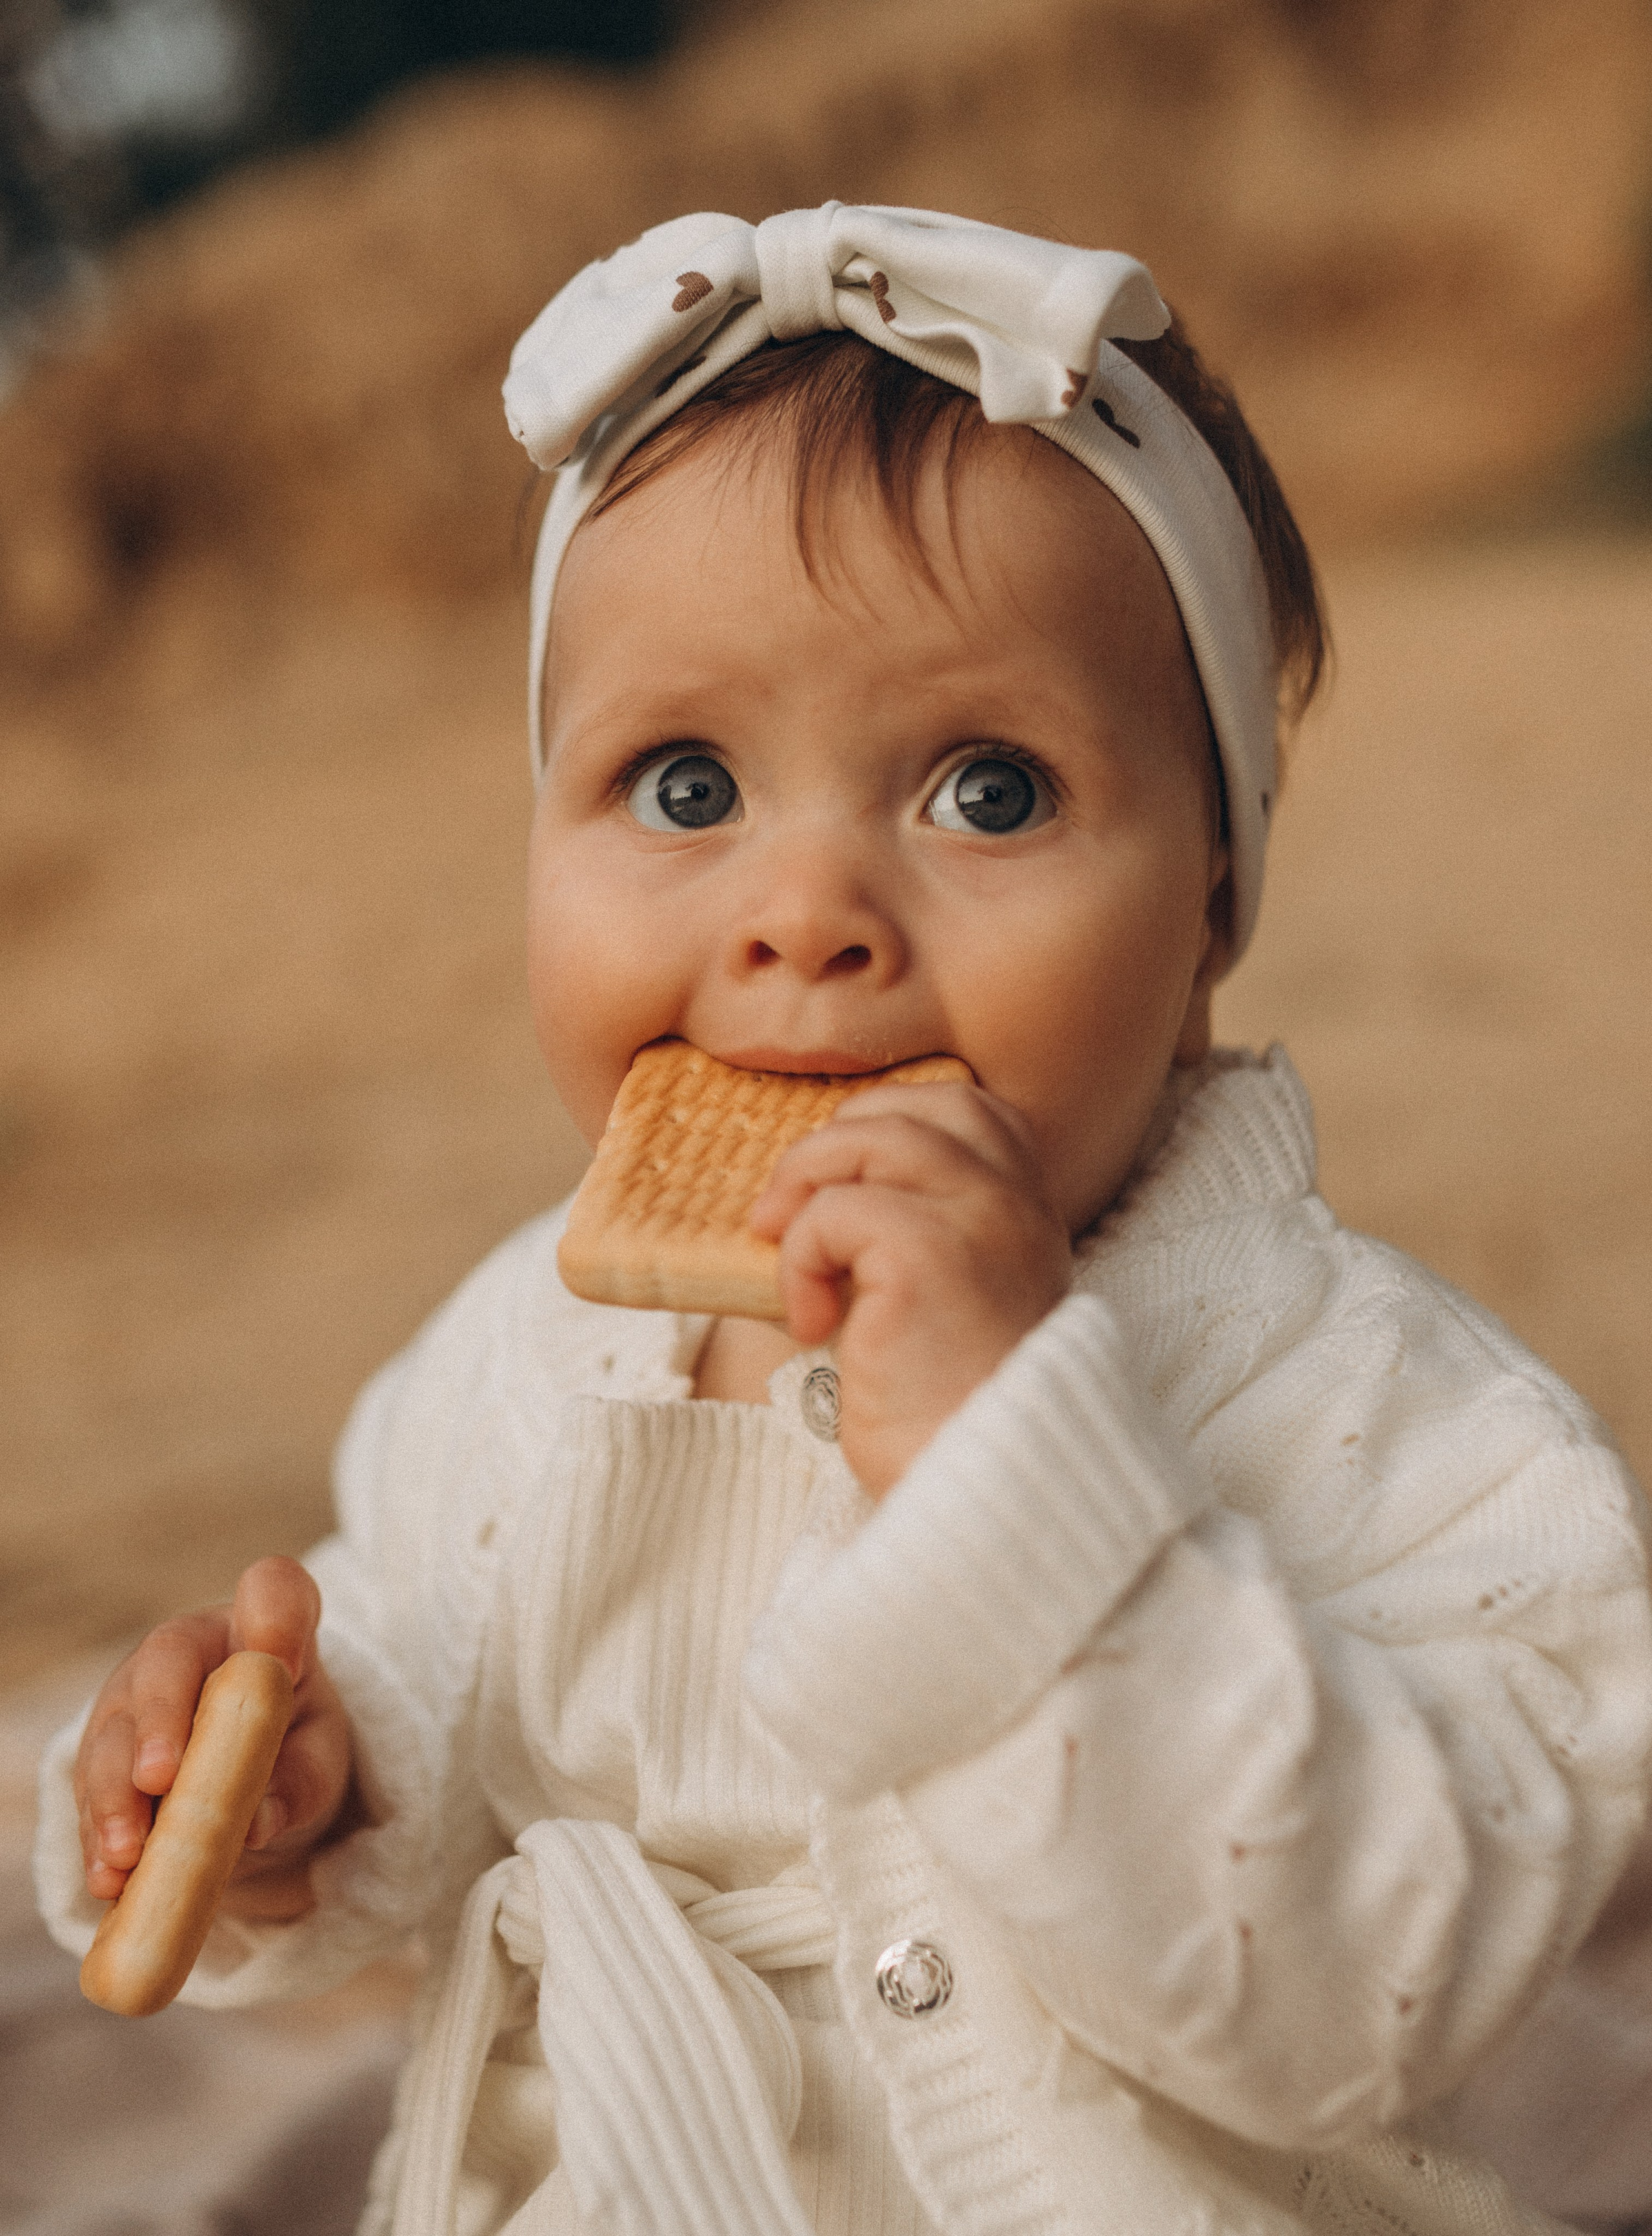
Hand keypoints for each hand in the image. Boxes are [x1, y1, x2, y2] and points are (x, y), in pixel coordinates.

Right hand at [74, 1556, 354, 1920]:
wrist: (245, 1771)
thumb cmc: (291, 1744)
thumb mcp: (317, 1760)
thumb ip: (301, 1781)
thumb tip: (258, 1823)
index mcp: (258, 1629)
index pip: (273, 1589)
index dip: (277, 1616)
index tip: (286, 1663)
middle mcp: (187, 1652)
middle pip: (165, 1665)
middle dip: (159, 1723)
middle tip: (161, 1779)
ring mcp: (133, 1701)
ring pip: (113, 1736)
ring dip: (117, 1797)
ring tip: (128, 1852)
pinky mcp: (101, 1758)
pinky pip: (90, 1793)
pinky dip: (99, 1841)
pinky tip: (108, 1878)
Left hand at [749, 1081, 1071, 1494]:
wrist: (982, 1489)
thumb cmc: (952, 1412)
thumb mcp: (950, 1303)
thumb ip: (921, 1235)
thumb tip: (813, 1194)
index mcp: (1030, 1211)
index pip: (968, 1107)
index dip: (891, 1119)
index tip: (842, 1182)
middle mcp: (1017, 1204)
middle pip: (916, 1107)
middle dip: (836, 1143)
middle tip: (788, 1213)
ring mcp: (980, 1220)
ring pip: (869, 1139)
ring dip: (805, 1188)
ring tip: (785, 1254)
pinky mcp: (927, 1256)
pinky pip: (832, 1213)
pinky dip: (799, 1259)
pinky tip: (812, 1322)